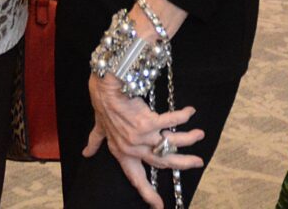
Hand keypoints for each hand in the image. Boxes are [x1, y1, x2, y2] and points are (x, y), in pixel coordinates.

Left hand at [83, 73, 204, 208]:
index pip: (136, 178)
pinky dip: (182, 116)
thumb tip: (87, 153)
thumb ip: (95, 141)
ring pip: (171, 144)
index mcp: (122, 153)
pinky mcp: (147, 122)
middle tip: (198, 162)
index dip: (147, 194)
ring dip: (188, 139)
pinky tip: (190, 111)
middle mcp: (132, 149)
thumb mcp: (100, 127)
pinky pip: (170, 122)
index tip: (158, 206)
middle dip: (183, 163)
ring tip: (200, 135)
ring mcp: (140, 137)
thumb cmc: (104, 105)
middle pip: (162, 162)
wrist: (106, 89)